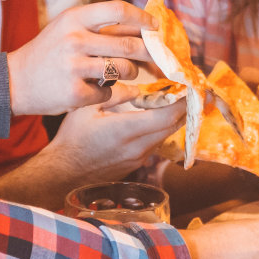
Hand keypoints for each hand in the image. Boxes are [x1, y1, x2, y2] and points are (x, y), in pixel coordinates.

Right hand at [5, 0, 153, 116]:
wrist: (14, 81)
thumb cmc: (49, 52)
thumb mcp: (67, 28)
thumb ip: (99, 25)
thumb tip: (142, 25)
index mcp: (74, 18)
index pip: (118, 10)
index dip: (142, 18)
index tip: (154, 26)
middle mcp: (74, 39)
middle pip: (128, 44)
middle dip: (148, 53)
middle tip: (156, 58)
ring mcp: (74, 67)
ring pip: (124, 70)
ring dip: (129, 74)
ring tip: (121, 74)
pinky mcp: (74, 93)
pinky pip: (109, 93)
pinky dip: (108, 94)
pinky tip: (95, 91)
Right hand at [43, 101, 184, 180]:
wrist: (63, 172)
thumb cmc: (72, 138)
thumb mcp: (87, 108)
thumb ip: (114, 95)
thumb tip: (137, 87)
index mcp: (125, 130)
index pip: (166, 117)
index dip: (183, 102)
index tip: (193, 86)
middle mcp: (137, 147)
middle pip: (173, 127)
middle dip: (186, 107)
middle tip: (195, 89)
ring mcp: (138, 158)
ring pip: (166, 135)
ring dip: (176, 118)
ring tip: (180, 98)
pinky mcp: (136, 163)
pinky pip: (156, 142)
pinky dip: (163, 127)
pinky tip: (160, 115)